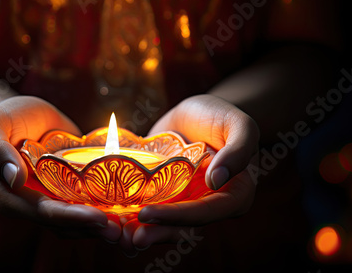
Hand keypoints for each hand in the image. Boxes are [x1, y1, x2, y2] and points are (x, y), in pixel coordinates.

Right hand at [0, 96, 120, 240]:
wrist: (22, 114)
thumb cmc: (4, 118)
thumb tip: (14, 178)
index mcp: (9, 196)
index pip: (43, 212)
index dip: (71, 217)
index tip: (99, 217)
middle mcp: (30, 204)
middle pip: (63, 224)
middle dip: (92, 228)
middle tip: (120, 229)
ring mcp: (49, 199)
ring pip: (76, 221)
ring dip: (100, 225)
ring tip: (127, 225)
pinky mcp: (66, 191)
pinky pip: (84, 205)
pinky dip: (102, 209)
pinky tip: (125, 208)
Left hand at [120, 94, 258, 253]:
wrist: (197, 114)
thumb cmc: (222, 116)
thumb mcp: (239, 124)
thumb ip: (238, 150)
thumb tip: (217, 181)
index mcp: (233, 196)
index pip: (205, 212)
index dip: (177, 217)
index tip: (147, 214)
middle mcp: (208, 205)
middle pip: (182, 227)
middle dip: (155, 234)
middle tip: (128, 237)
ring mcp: (185, 202)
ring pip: (165, 225)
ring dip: (142, 232)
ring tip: (117, 235)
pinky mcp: (165, 196)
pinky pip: (150, 208)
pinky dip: (133, 216)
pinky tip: (112, 219)